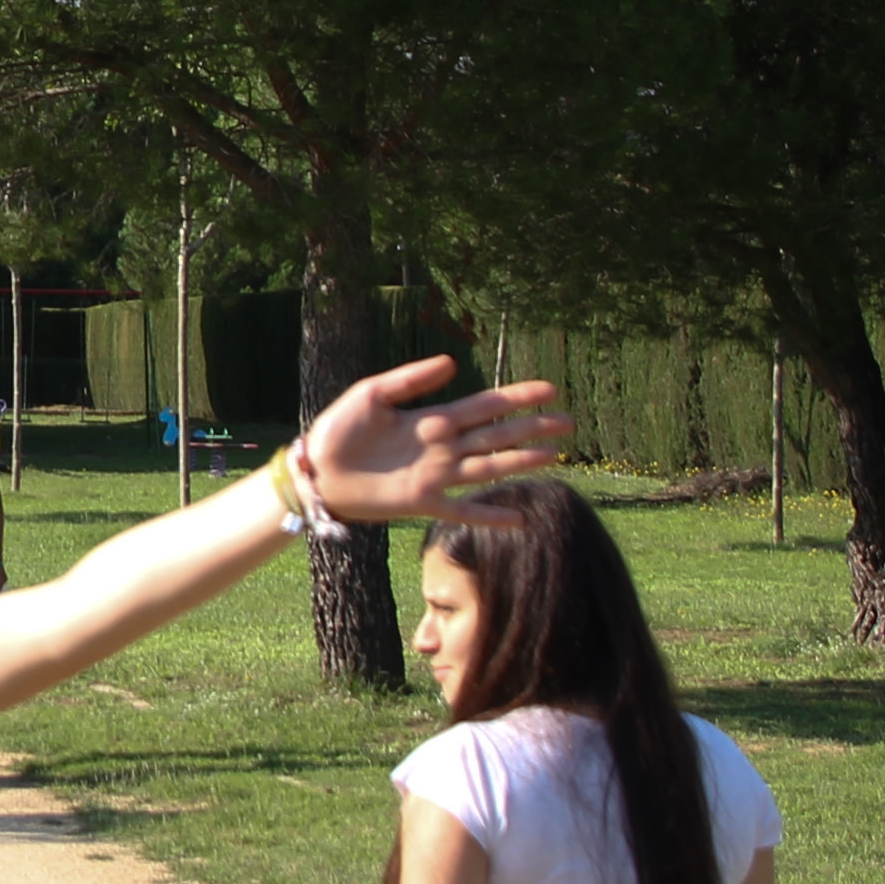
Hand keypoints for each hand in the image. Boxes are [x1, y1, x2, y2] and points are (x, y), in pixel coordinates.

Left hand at [305, 354, 569, 528]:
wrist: (315, 471)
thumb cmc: (339, 429)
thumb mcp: (372, 393)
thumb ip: (412, 379)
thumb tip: (454, 363)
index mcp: (432, 418)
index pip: (484, 406)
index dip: (517, 397)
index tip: (549, 389)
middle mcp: (441, 447)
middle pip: (497, 435)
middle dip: (532, 428)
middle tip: (568, 421)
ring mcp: (436, 476)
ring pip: (489, 467)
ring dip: (521, 461)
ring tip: (556, 455)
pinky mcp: (422, 502)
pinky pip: (462, 511)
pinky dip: (489, 515)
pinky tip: (518, 520)